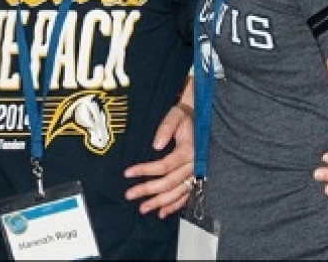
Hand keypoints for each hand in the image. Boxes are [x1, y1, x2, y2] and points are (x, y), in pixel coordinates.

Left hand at [124, 103, 194, 217]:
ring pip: (177, 193)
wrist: (200, 119)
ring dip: (159, 202)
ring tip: (143, 208)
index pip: (164, 165)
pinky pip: (186, 195)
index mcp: (189, 151)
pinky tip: (162, 212)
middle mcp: (194, 165)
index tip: (127, 173)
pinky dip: (174, 206)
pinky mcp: (196, 178)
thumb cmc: (185, 118)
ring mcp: (196, 174)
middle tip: (130, 195)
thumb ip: (166, 128)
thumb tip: (156, 145)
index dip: (145, 170)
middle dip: (148, 190)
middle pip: (168, 182)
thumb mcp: (175, 116)